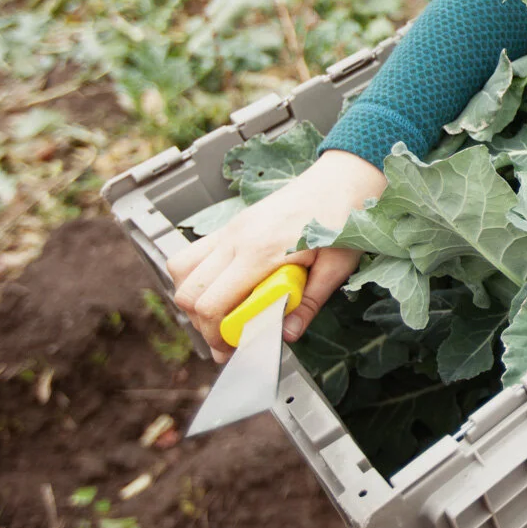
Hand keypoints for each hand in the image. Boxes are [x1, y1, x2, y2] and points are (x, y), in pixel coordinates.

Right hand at [169, 149, 386, 361]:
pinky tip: (225, 287)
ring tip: (222, 313)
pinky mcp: (232, 224)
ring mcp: (230, 229)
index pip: (213, 304)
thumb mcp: (336, 267)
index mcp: (260, 251)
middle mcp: (236, 238)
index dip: (216, 335)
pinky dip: (198, 277)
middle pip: (189, 292)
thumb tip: (288, 333)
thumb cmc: (344, 217)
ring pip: (182, 270)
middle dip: (203, 324)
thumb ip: (309, 303)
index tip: (231, 349)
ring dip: (194, 298)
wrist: (342, 178)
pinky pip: (195, 253)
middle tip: (227, 339)